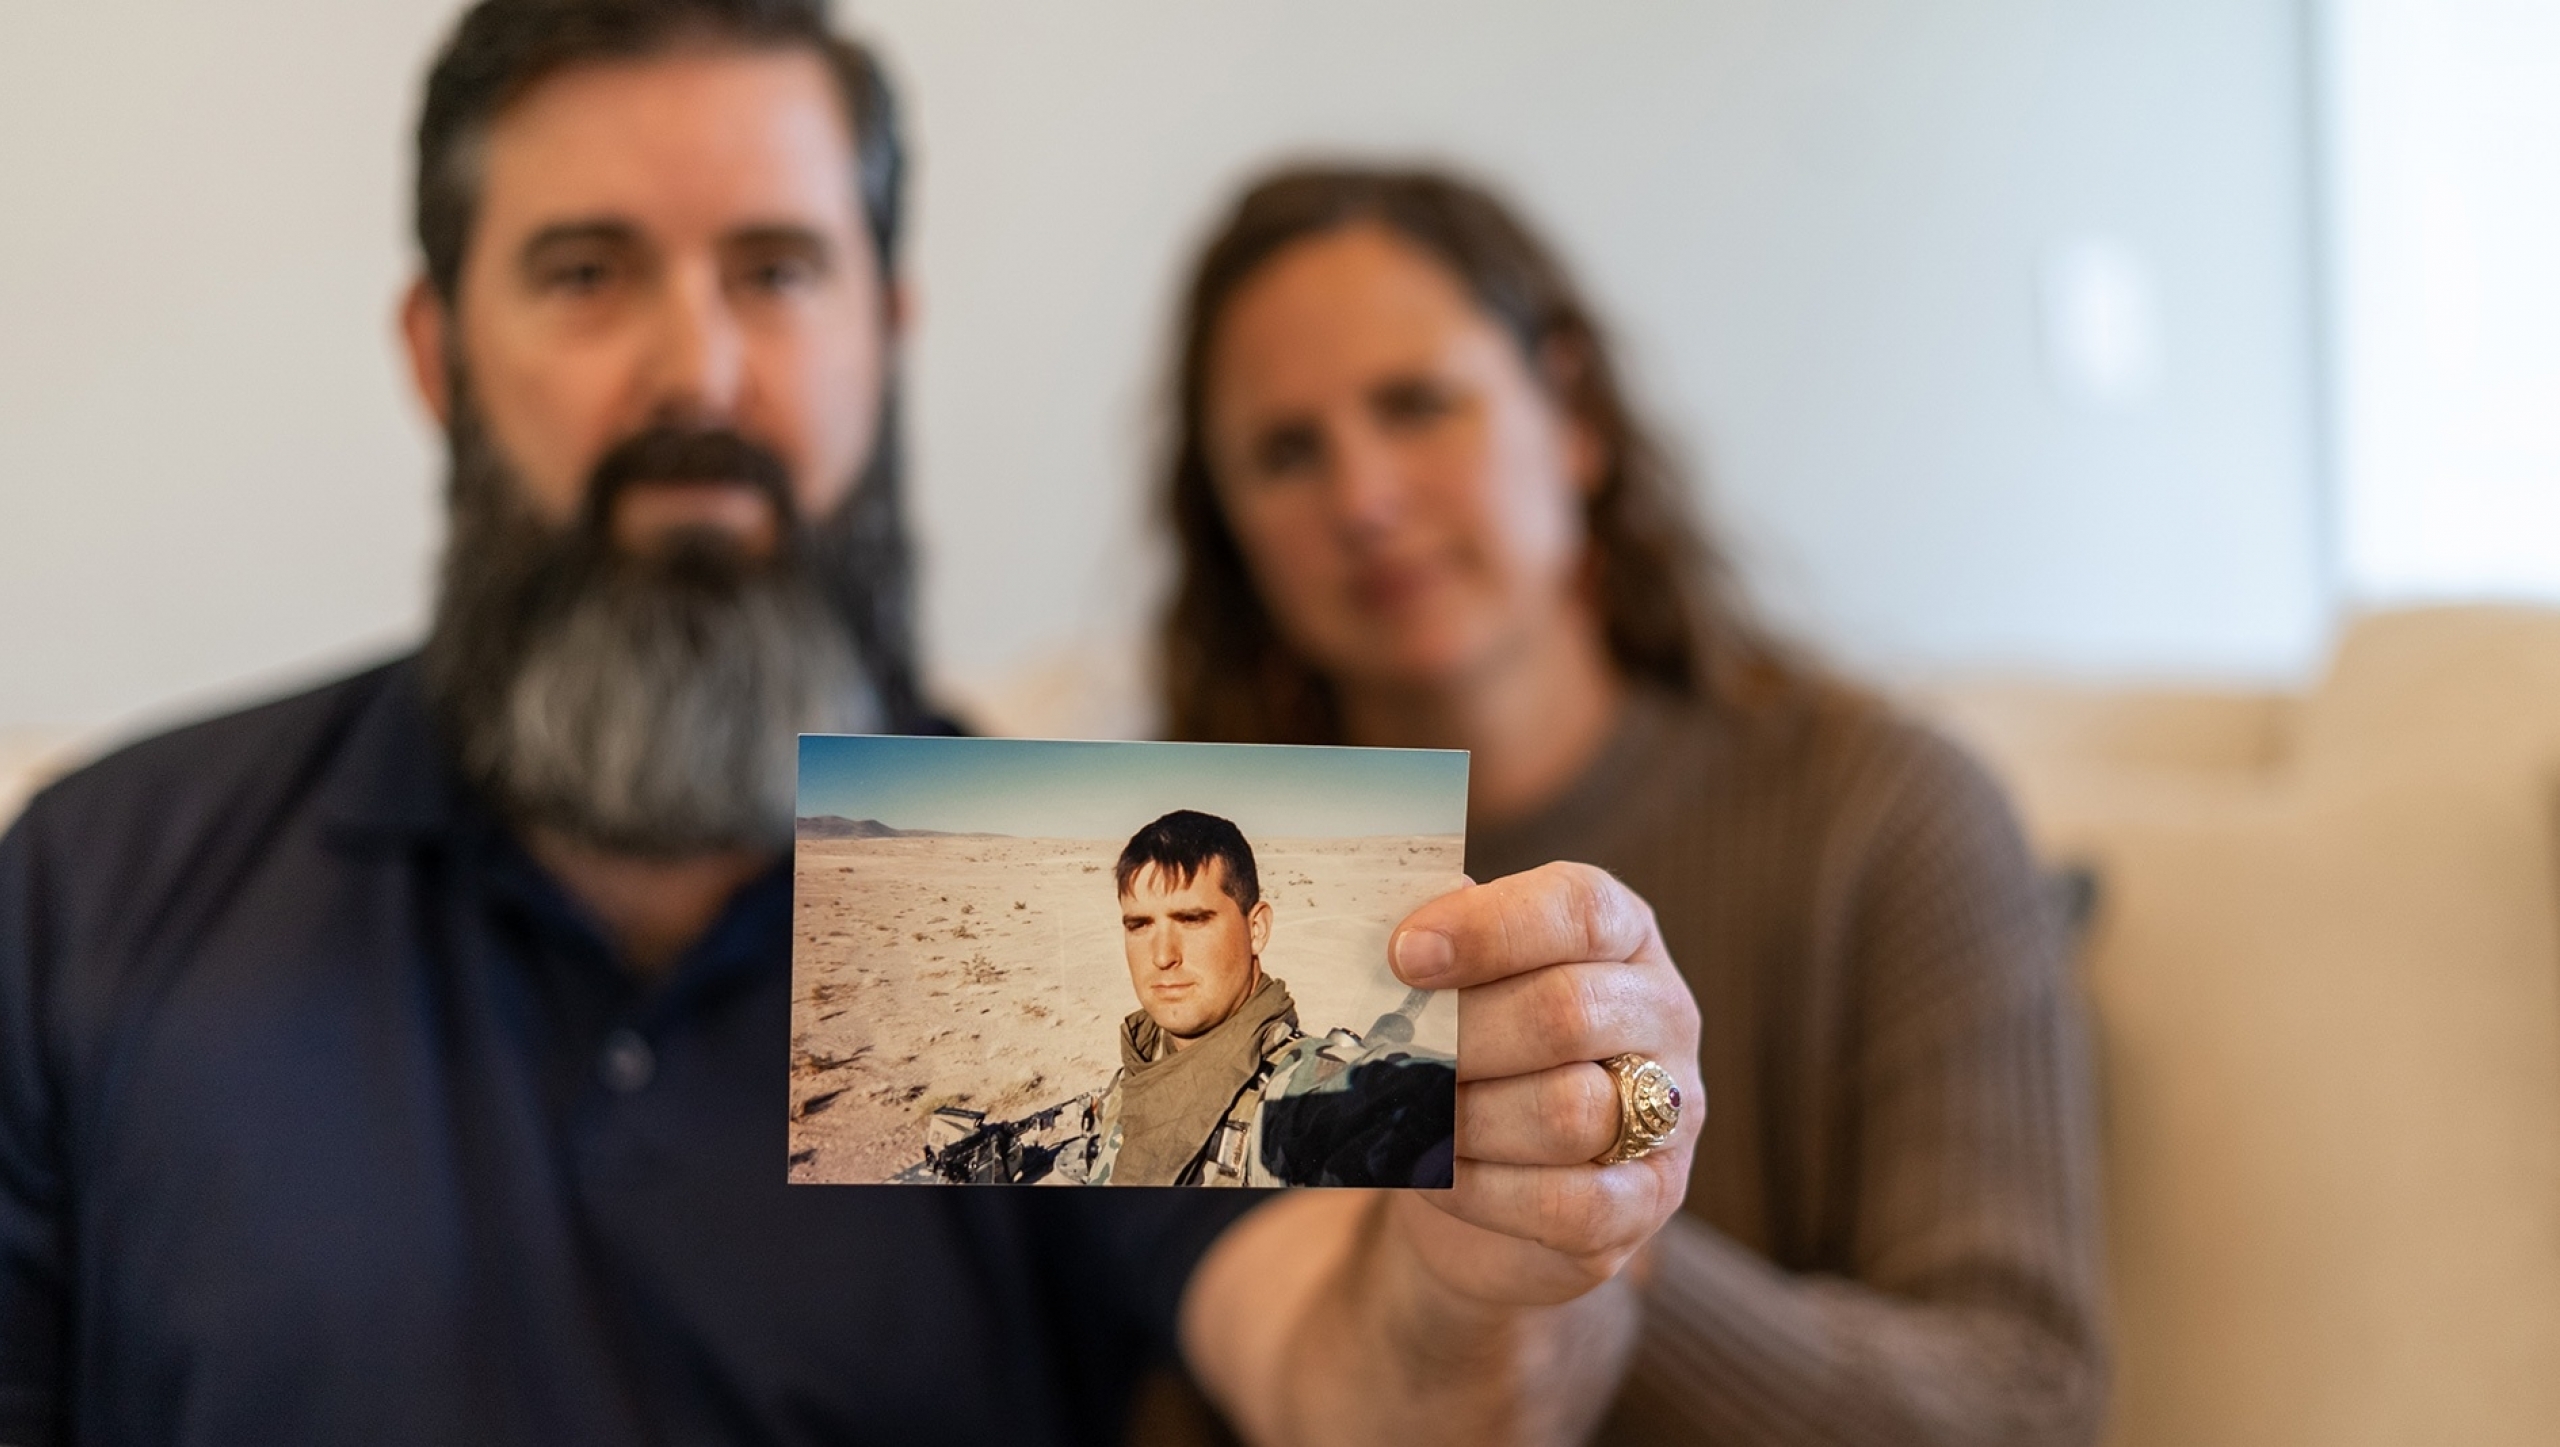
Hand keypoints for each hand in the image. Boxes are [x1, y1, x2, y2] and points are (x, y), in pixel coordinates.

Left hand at [1385, 861, 1702, 1304]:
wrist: (1484, 1179)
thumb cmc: (1470, 1052)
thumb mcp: (1459, 985)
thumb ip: (1442, 951)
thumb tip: (1405, 941)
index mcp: (1621, 934)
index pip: (1579, 908)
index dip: (1489, 928)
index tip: (1404, 957)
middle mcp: (1663, 1013)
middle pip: (1568, 1012)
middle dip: (1462, 1036)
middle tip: (1391, 1056)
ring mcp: (1670, 1111)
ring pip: (1569, 1111)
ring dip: (1467, 1119)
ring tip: (1406, 1117)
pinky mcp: (1648, 1199)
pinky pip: (1567, 1203)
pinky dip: (1480, 1190)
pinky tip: (1433, 1174)